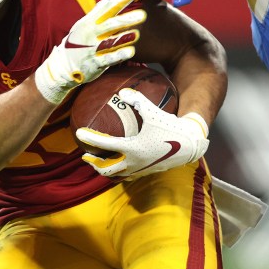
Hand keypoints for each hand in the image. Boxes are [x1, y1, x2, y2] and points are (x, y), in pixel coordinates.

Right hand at [34, 0, 145, 103]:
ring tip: (137, 33)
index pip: (109, 8)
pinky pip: (108, 58)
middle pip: (111, 24)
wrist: (62, 64)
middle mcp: (93, 33)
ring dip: (123, 37)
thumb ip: (101, 8)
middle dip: (126, 19)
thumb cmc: (78, 40)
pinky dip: (119, 55)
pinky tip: (131, 51)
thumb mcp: (85, 22)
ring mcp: (93, 48)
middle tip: (143, 15)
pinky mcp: (96, 62)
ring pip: (110, 41)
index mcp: (91, 21)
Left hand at [76, 88, 208, 178]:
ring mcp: (140, 169)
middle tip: (85, 155)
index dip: (90, 138)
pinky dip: (119, 172)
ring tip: (99, 163)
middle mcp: (134, 162)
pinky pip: (128, 175)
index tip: (78, 134)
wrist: (189, 145)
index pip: (105, 144)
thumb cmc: (171, 127)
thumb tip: (122, 92)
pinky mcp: (147, 172)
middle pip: (106, 168)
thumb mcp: (153, 111)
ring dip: (105, 170)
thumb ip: (137, 100)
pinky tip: (119, 165)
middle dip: (93, 163)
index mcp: (132, 148)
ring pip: (117, 174)